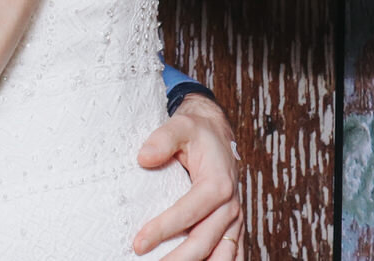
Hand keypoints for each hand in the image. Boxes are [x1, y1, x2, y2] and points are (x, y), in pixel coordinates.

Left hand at [133, 93, 243, 259]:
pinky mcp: (233, 229)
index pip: (189, 212)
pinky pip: (230, 255)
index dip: (163, 229)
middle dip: (177, 258)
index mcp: (218, 183)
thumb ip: (162, 139)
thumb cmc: (197, 133)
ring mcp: (234, 221)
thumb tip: (144, 158)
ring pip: (221, 256)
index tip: (139, 243)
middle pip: (204, 241)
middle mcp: (230, 206)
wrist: (217, 135)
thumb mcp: (180, 126)